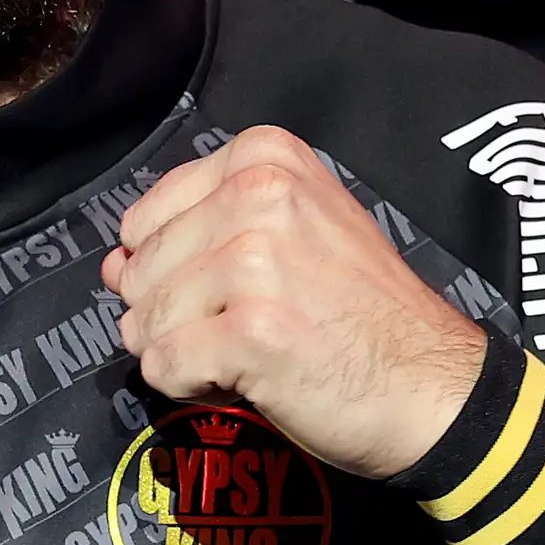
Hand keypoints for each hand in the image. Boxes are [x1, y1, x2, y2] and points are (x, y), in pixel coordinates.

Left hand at [103, 124, 491, 482]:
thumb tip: (111, 266)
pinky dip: (190, 386)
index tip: (230, 288)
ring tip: (246, 355)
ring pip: (144, 320)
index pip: (148, 216)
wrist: (433, 385)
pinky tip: (243, 382)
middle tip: (243, 329)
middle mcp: (259, 195)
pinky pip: (164, 364)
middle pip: (140, 269)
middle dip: (173, 316)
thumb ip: (200, 234)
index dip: (172, 267)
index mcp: (265, 158)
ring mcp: (255, 261)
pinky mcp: (252, 330)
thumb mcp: (296, 234)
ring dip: (182, 354)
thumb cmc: (363, 314)